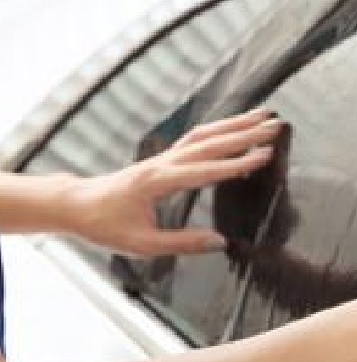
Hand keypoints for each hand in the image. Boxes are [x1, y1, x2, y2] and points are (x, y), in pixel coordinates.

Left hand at [66, 108, 282, 255]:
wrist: (76, 205)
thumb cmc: (104, 225)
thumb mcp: (142, 244)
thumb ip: (183, 244)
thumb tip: (220, 242)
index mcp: (158, 182)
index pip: (205, 171)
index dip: (236, 164)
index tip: (263, 156)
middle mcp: (164, 163)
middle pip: (210, 143)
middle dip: (245, 133)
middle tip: (274, 126)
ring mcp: (164, 157)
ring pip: (205, 134)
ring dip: (235, 124)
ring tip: (263, 116)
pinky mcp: (165, 158)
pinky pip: (197, 138)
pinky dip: (220, 129)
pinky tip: (236, 126)